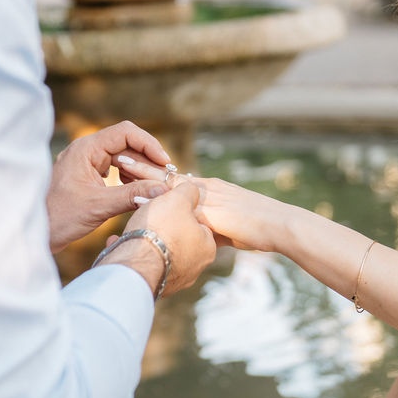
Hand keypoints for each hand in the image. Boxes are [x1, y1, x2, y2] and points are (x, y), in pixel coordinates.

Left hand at [47, 121, 171, 252]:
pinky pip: (114, 169)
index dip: (148, 144)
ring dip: (139, 169)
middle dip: (147, 159)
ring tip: (152, 186)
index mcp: (85, 149)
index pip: (125, 132)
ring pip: (122, 157)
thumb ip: (132, 195)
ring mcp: (86, 163)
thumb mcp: (99, 206)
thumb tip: (163, 189)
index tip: (165, 163)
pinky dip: (129, 178)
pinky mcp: (87, 176)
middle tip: (165, 178)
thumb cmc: (60, 218)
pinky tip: (136, 191)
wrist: (36, 235)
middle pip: (126, 143)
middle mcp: (86, 151)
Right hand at [97, 182, 215, 296]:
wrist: (135, 262)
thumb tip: (191, 189)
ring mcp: (174, 280)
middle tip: (149, 217)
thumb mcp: (178, 198)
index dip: (181, 212)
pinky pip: (144, 265)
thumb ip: (188, 191)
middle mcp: (195, 268)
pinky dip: (134, 254)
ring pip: (160, 253)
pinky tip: (122, 244)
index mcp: (207, 248)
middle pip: (179, 239)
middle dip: (163, 228)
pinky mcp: (154, 287)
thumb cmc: (160, 229)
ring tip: (133, 231)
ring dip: (147, 242)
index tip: (166, 206)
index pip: (199, 225)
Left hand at [112, 160, 285, 251]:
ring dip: (144, 175)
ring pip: (170, 183)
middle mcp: (207, 187)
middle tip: (117, 158)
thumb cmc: (259, 229)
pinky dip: (160, 199)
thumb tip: (198, 239)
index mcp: (210, 189)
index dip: (153, 173)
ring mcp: (209, 195)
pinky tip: (140, 198)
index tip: (132, 168)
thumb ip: (210, 229)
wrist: (280, 226)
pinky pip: (180, 203)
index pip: (175, 178)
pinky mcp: (212, 208)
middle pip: (167, 175)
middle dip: (142, 167)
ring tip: (120, 166)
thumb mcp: (228, 227)